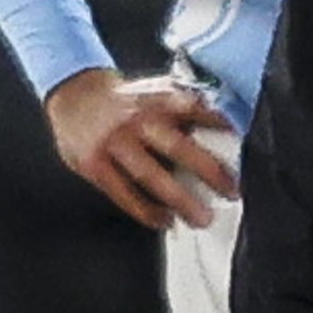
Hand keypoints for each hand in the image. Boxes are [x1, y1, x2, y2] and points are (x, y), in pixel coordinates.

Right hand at [48, 68, 239, 228]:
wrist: (72, 92)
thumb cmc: (123, 99)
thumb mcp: (152, 91)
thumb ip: (181, 108)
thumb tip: (222, 124)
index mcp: (154, 99)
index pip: (192, 108)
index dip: (217, 122)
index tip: (240, 139)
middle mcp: (135, 120)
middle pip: (175, 146)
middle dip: (207, 170)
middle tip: (231, 190)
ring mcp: (113, 142)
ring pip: (149, 175)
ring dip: (178, 199)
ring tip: (201, 217)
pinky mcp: (94, 164)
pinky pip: (122, 192)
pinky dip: (145, 209)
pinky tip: (164, 220)